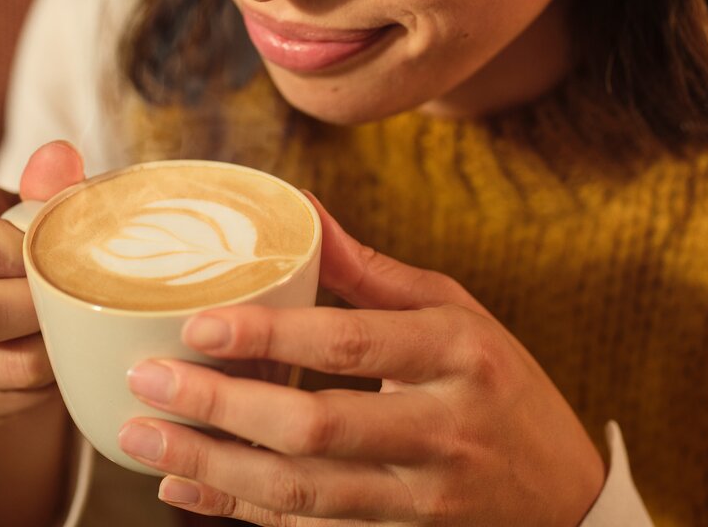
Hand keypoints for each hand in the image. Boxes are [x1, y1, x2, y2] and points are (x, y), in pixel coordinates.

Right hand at [0, 141, 84, 418]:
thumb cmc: (19, 231)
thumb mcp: (33, 197)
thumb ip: (50, 181)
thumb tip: (60, 158)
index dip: (27, 257)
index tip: (55, 253)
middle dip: (38, 308)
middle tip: (73, 295)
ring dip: (45, 349)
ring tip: (71, 324)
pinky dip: (40, 383)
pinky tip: (55, 352)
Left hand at [120, 196, 604, 526]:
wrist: (564, 493)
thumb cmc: (499, 380)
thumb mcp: (454, 311)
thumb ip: (372, 271)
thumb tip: (303, 210)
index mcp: (454, 353)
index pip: (350, 342)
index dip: (270, 335)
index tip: (197, 322)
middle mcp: (441, 430)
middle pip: (317, 427)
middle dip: (222, 406)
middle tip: (147, 380)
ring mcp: (422, 499)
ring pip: (303, 495)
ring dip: (215, 467)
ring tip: (144, 436)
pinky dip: (240, 515)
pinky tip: (185, 486)